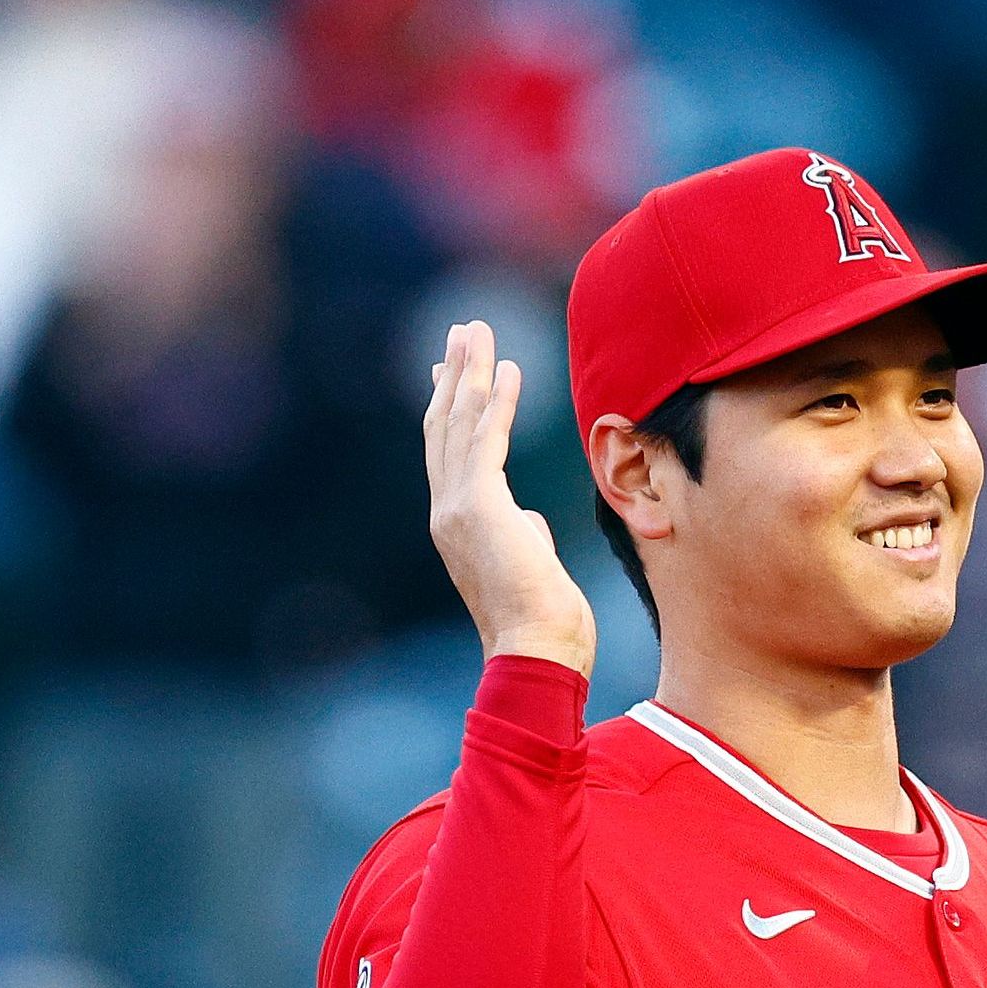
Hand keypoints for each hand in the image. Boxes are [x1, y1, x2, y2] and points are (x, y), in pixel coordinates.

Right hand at [422, 319, 596, 677]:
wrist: (535, 655)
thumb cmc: (542, 624)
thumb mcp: (530, 568)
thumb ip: (523, 537)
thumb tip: (529, 522)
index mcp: (455, 525)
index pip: (448, 453)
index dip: (451, 407)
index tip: (453, 371)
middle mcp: (446, 511)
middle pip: (444, 427)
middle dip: (455, 374)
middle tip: (462, 332)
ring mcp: (458, 508)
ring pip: (459, 424)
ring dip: (471, 373)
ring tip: (477, 331)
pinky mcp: (481, 506)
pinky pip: (488, 440)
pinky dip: (498, 403)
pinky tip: (510, 370)